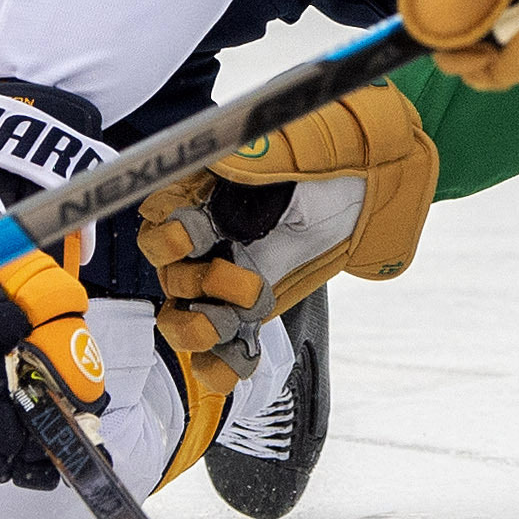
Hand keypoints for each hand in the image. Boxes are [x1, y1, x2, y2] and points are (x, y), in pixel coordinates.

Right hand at [138, 79, 436, 390]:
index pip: (156, 226)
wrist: (362, 186)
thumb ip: (252, 163)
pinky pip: (217, 352)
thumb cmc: (322, 161)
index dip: (170, 237)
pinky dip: (222, 365)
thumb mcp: (287, 154)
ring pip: (180, 322)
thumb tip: (225, 170)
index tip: (201, 232)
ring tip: (243, 319)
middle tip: (251, 283)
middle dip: (201, 288)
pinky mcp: (247, 312)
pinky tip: (242, 359)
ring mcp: (221, 282)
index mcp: (196, 200)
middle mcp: (201, 244)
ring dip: (202, 329)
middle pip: (169, 280)